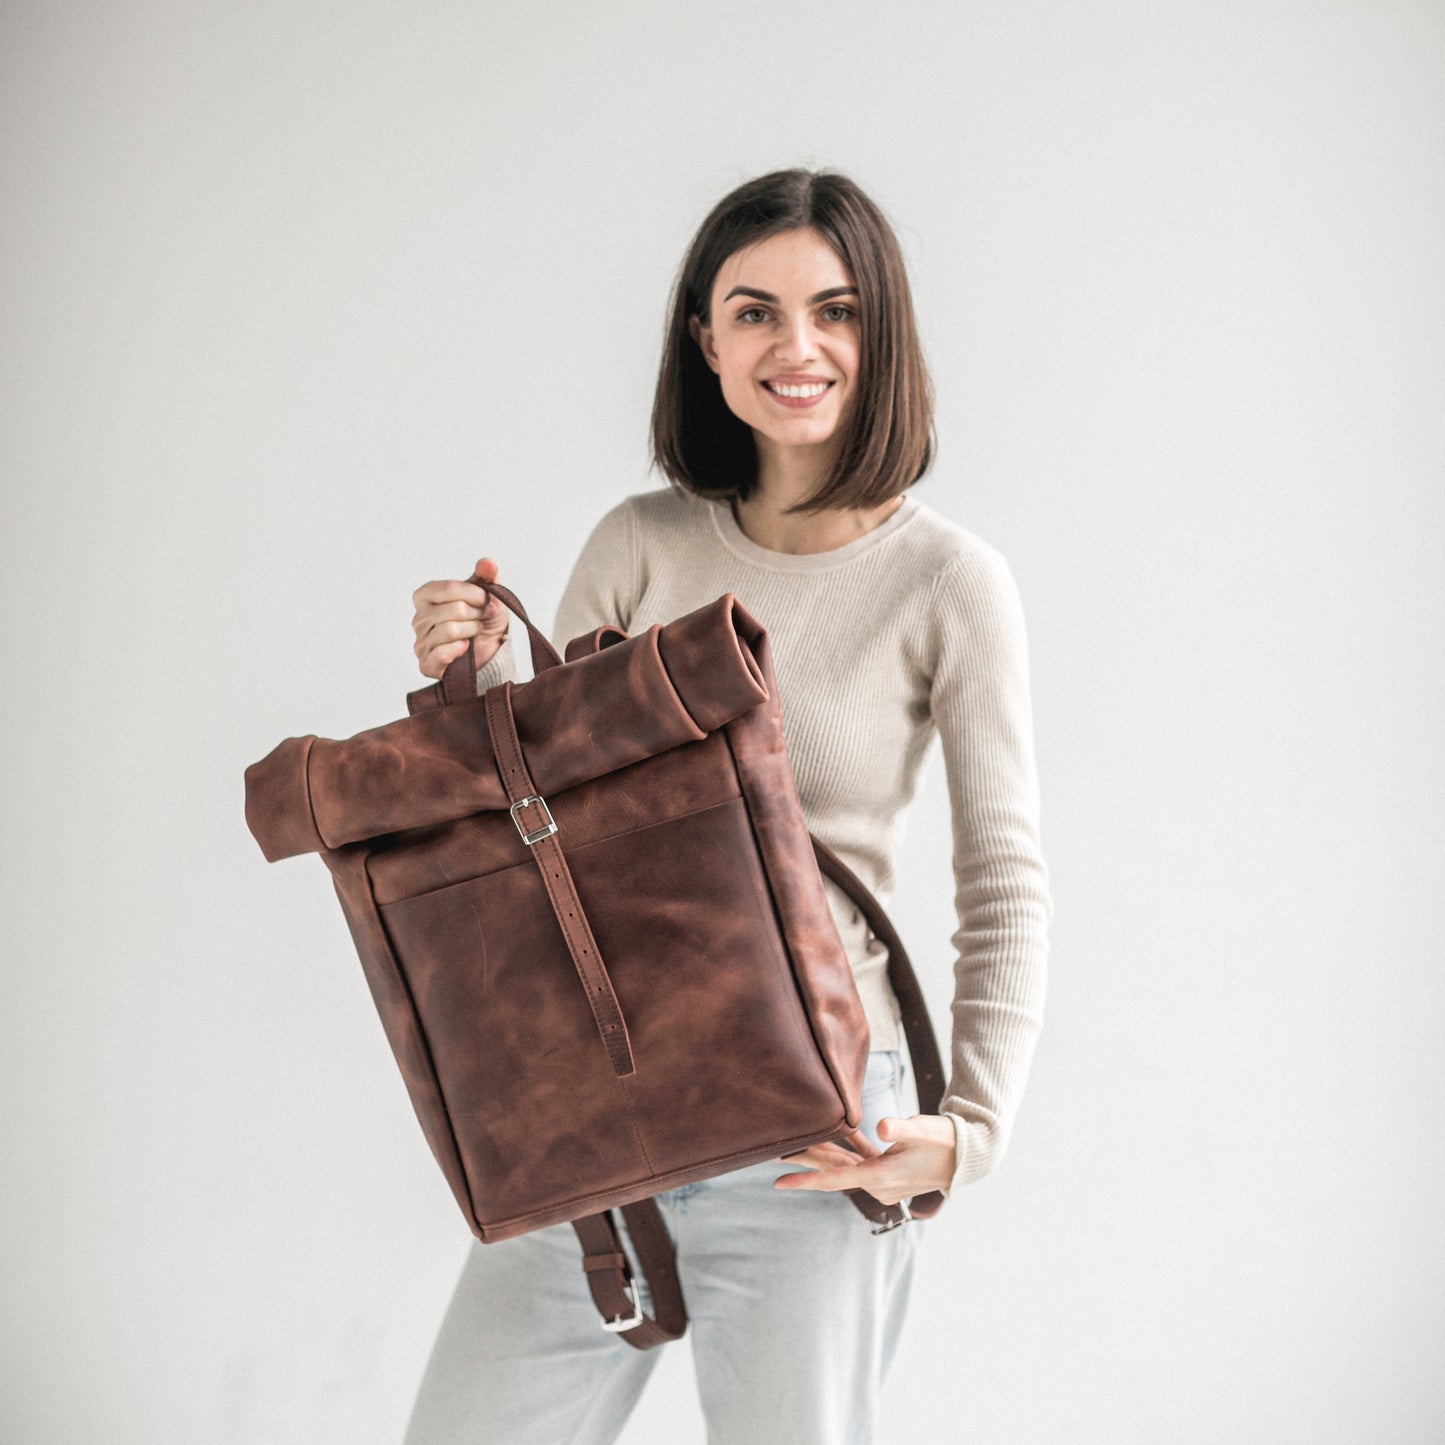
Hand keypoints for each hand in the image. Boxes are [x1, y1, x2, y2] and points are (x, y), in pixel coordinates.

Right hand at [411, 557, 508, 679]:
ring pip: (450, 630)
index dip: (475, 594)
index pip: (450, 588)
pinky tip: (465, 647)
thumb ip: (486, 576)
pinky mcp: (426, 664)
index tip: (486, 600)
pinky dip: (458, 650)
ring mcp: (420, 642)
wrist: (491, 650)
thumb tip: (488, 562)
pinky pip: (441, 654)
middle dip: (477, 613)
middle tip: (482, 618)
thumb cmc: (483, 619)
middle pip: (453, 609)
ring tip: (475, 631)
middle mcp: (418, 618)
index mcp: (425, 596)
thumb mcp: (489, 594)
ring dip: (472, 630)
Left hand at [772, 1113, 955, 1204]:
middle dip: (804, 1164)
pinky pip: (860, 1163)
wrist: (969, 1156)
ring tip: (793, 1146)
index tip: (779, 1181)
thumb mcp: (923, 1130)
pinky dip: (845, 1153)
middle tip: (771, 1155)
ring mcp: (883, 1179)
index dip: (806, 1180)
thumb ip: (900, 1126)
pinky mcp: (889, 1171)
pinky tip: (835, 1140)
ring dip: (820, 1157)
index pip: (835, 1178)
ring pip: (844, 1167)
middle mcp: (878, 1181)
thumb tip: (880, 1125)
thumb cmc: (946, 1141)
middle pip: (832, 1173)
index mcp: (880, 1175)